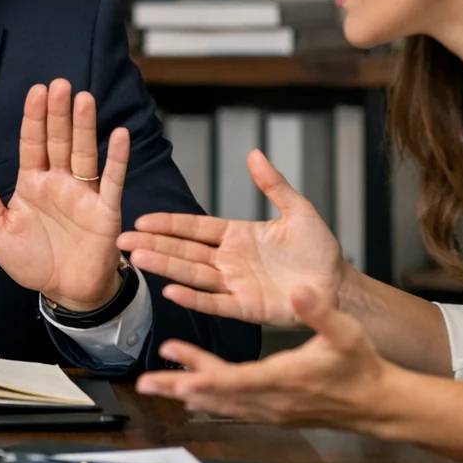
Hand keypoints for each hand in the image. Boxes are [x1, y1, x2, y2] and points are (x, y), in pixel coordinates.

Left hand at [0, 79, 127, 311]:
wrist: (65, 292)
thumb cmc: (33, 260)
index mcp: (33, 183)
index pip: (33, 143)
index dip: (34, 118)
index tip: (37, 91)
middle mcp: (60, 182)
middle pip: (59, 140)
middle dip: (59, 113)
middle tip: (60, 85)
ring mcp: (84, 194)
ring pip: (85, 153)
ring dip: (85, 126)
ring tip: (84, 99)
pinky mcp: (105, 210)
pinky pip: (112, 181)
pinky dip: (117, 159)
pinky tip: (119, 135)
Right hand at [120, 149, 345, 327]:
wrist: (340, 287)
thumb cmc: (320, 251)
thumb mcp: (298, 211)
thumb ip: (274, 185)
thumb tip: (253, 154)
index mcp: (237, 235)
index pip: (195, 227)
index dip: (169, 224)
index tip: (142, 218)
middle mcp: (229, 260)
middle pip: (184, 250)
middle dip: (153, 244)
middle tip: (123, 239)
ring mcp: (235, 284)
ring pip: (192, 274)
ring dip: (164, 266)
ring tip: (137, 258)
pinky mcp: (246, 308)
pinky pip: (215, 303)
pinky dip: (193, 298)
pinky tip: (170, 291)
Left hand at [135, 284, 393, 430]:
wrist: (377, 404)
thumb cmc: (361, 367)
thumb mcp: (344, 332)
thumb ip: (319, 311)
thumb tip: (299, 289)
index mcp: (284, 378)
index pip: (236, 379)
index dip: (205, 374)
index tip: (178, 373)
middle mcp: (271, 400)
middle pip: (216, 396)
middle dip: (179, 388)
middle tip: (145, 383)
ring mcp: (270, 411)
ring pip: (219, 403)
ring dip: (187, 393)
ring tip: (155, 385)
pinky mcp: (272, 413)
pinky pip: (231, 406)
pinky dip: (208, 398)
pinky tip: (190, 392)